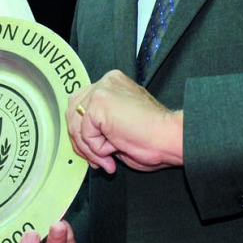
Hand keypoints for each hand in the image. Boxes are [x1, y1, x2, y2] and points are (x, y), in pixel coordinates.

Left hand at [67, 69, 182, 172]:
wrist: (169, 138)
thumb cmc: (153, 137)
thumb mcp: (120, 125)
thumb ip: (100, 125)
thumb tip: (82, 140)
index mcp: (113, 84)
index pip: (82, 105)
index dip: (84, 132)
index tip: (97, 152)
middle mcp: (106, 82)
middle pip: (73, 112)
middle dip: (81, 141)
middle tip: (98, 160)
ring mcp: (102, 90)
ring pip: (76, 124)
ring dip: (89, 148)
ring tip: (107, 158)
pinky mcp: (99, 103)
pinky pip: (84, 133)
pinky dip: (96, 148)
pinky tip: (114, 149)